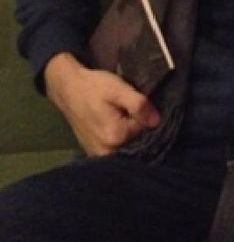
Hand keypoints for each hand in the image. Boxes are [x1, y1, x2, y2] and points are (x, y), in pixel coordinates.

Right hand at [44, 52, 160, 155]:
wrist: (69, 89)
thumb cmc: (94, 87)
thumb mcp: (119, 90)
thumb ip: (139, 105)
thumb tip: (156, 121)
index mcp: (115, 137)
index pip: (145, 129)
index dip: (144, 114)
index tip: (135, 103)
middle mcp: (107, 152)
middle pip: (136, 140)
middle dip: (136, 125)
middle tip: (125, 108)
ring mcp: (98, 154)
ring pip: (126, 145)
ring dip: (127, 132)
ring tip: (118, 114)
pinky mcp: (93, 152)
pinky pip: (114, 148)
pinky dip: (118, 137)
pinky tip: (112, 122)